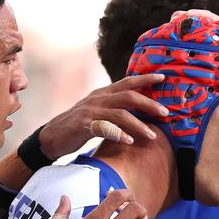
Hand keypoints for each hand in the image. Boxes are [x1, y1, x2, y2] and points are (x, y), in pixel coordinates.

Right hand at [38, 73, 167, 157]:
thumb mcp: (98, 110)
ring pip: (121, 114)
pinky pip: (106, 128)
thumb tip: (138, 109)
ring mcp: (91, 111)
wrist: (53, 136)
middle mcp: (98, 98)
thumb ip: (115, 106)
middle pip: (129, 96)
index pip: (127, 82)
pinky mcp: (85, 125)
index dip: (145, 79)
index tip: (163, 78)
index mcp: (103, 93)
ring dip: (139, 125)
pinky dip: (120, 134)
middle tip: (165, 113)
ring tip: (152, 136)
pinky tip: (130, 141)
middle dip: (149, 104)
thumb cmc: (79, 125)